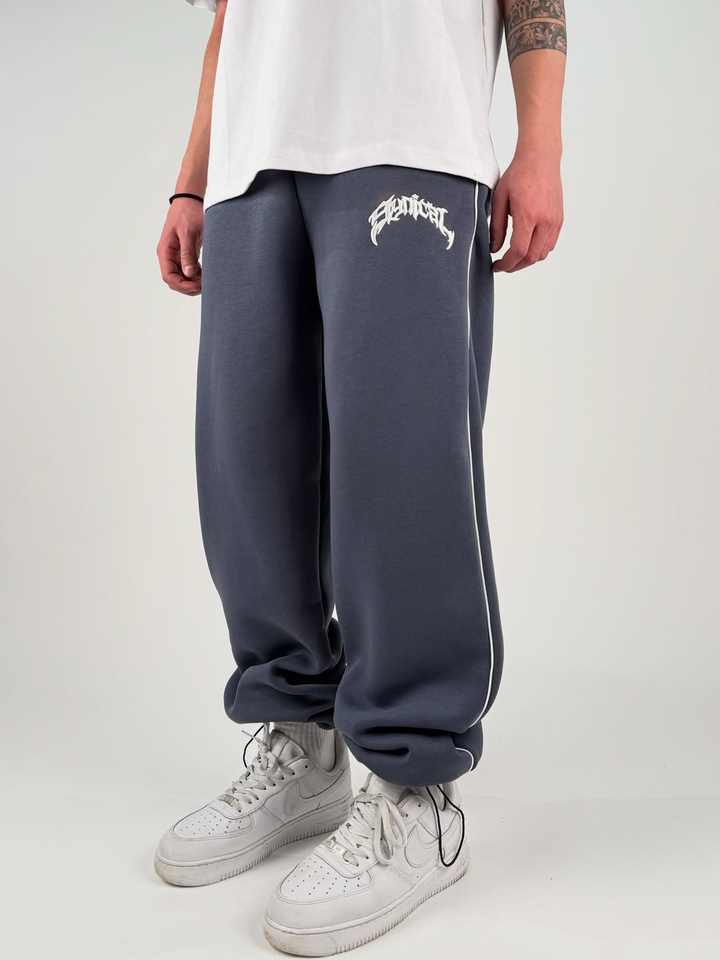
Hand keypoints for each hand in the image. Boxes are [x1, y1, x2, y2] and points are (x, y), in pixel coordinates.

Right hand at [157, 199, 203, 295]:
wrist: (190, 199)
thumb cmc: (188, 212)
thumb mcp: (188, 233)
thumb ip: (188, 254)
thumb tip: (189, 274)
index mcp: (165, 251)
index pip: (169, 277)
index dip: (183, 285)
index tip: (198, 286)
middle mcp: (168, 256)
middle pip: (175, 280)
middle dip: (189, 286)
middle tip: (205, 284)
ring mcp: (176, 256)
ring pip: (182, 277)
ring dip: (193, 281)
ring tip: (207, 278)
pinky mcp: (184, 253)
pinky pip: (188, 270)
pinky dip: (196, 275)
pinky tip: (205, 272)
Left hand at [490, 147, 563, 272]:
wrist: (540, 158)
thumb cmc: (519, 174)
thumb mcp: (500, 200)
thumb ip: (496, 227)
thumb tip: (494, 248)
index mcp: (528, 215)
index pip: (519, 251)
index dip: (506, 264)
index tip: (496, 266)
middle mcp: (545, 221)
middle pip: (531, 257)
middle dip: (516, 266)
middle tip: (503, 266)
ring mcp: (555, 221)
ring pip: (542, 253)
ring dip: (527, 260)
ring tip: (513, 257)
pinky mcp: (559, 219)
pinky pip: (550, 244)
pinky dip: (538, 251)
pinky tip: (527, 246)